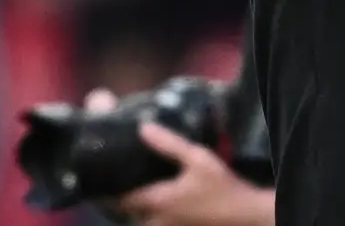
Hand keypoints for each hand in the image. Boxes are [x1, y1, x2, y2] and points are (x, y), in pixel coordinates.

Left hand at [112, 123, 274, 225]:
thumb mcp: (198, 159)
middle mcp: (156, 220)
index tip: (98, 175)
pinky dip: (151, 213)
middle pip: (127, 211)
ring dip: (137, 207)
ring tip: (137, 188)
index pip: (119, 199)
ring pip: (141, 219)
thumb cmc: (222, 188)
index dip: (106, 189)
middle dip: (122, 197)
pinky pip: (156, 223)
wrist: (246, 217)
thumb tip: (143, 127)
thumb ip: (169, 144)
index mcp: (156, 202)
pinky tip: (160, 200)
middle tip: (117, 179)